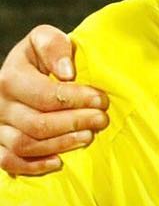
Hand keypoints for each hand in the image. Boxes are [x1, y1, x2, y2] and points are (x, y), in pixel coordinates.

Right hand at [0, 27, 108, 175]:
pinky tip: (58, 162)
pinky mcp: (0, 143)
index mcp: (10, 77)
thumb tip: (66, 73)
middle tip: (102, 119)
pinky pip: (8, 162)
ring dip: (60, 144)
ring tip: (89, 136)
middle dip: (74, 122)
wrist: (31, 70)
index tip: (102, 99)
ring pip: (24, 144)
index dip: (76, 99)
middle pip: (36, 123)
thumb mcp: (48, 39)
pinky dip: (32, 166)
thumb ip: (55, 47)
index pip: (45, 95)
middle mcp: (0, 104)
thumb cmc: (46, 55)